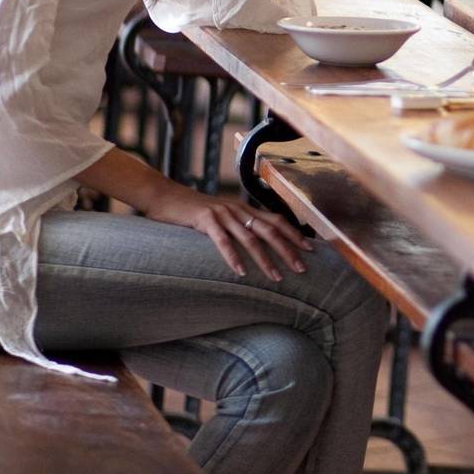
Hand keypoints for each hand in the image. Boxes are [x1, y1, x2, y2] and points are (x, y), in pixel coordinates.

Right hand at [143, 185, 312, 280]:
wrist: (163, 196)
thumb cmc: (191, 211)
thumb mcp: (219, 215)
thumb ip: (236, 225)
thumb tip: (254, 242)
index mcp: (243, 208)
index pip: (276, 220)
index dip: (294, 234)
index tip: (310, 249)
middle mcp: (237, 209)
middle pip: (270, 230)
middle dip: (288, 249)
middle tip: (301, 268)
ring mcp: (222, 214)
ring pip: (250, 238)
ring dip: (265, 259)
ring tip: (276, 277)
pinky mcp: (204, 220)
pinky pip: (222, 241)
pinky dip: (233, 257)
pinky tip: (241, 272)